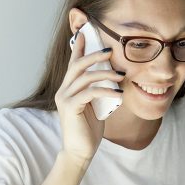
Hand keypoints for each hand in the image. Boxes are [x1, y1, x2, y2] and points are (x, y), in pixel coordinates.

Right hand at [54, 32, 124, 166]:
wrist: (80, 151)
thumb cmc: (88, 130)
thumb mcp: (95, 107)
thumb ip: (98, 91)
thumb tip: (113, 78)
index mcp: (68, 89)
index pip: (73, 64)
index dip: (79, 48)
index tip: (86, 32)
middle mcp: (63, 91)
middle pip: (77, 65)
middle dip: (94, 55)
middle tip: (110, 50)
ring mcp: (65, 98)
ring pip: (85, 77)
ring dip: (106, 74)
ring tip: (121, 76)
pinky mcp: (70, 107)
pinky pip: (89, 92)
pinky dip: (105, 91)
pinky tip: (118, 94)